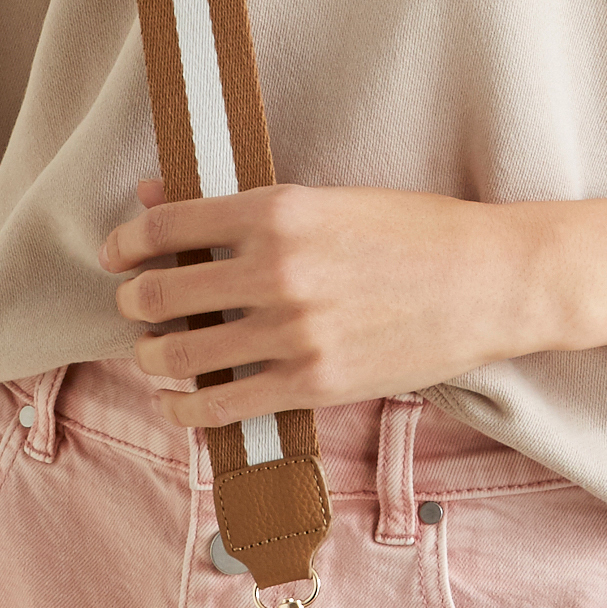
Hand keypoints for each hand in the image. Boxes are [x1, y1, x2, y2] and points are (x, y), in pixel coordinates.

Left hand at [99, 176, 606, 427]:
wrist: (489, 282)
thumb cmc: (414, 232)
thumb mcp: (328, 200)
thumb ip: (240, 205)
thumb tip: (156, 197)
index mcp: (279, 210)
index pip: (167, 228)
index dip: (126, 244)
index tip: (116, 255)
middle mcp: (277, 270)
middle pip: (159, 295)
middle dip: (136, 304)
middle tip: (139, 307)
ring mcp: (293, 331)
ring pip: (180, 355)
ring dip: (153, 357)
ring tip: (156, 354)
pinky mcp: (313, 383)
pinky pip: (222, 407)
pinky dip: (186, 410)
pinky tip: (179, 403)